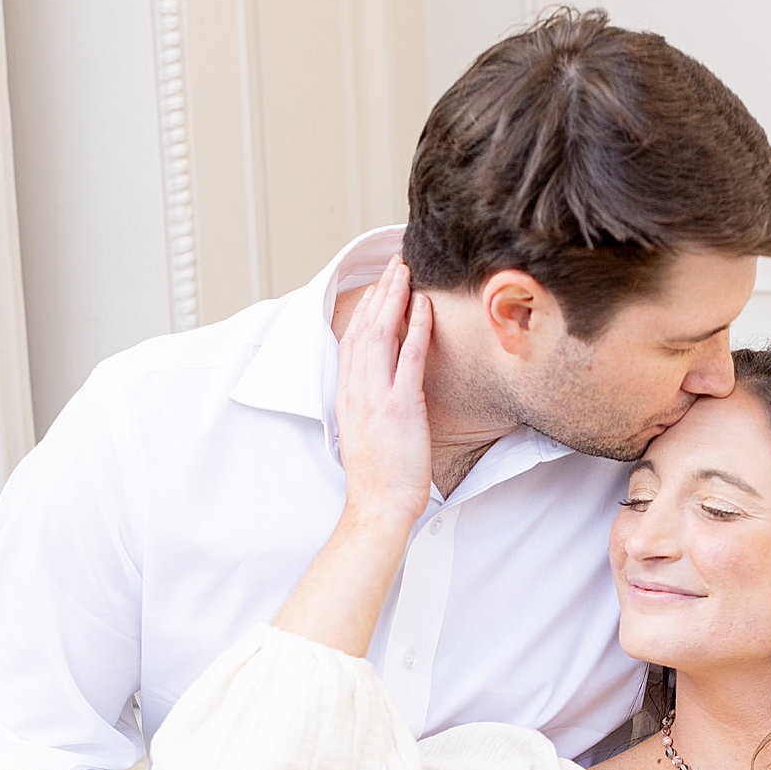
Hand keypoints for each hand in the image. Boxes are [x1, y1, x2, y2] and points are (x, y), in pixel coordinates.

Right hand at [334, 255, 432, 531]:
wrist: (378, 506)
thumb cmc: (377, 479)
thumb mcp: (363, 434)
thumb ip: (368, 405)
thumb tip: (379, 390)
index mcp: (346, 396)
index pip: (352, 340)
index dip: (365, 308)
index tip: (379, 285)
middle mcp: (356, 390)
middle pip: (365, 327)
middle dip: (380, 291)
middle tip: (395, 263)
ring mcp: (376, 396)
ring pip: (382, 333)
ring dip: (395, 298)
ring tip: (407, 271)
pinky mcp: (401, 405)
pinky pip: (409, 357)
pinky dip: (416, 327)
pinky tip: (424, 306)